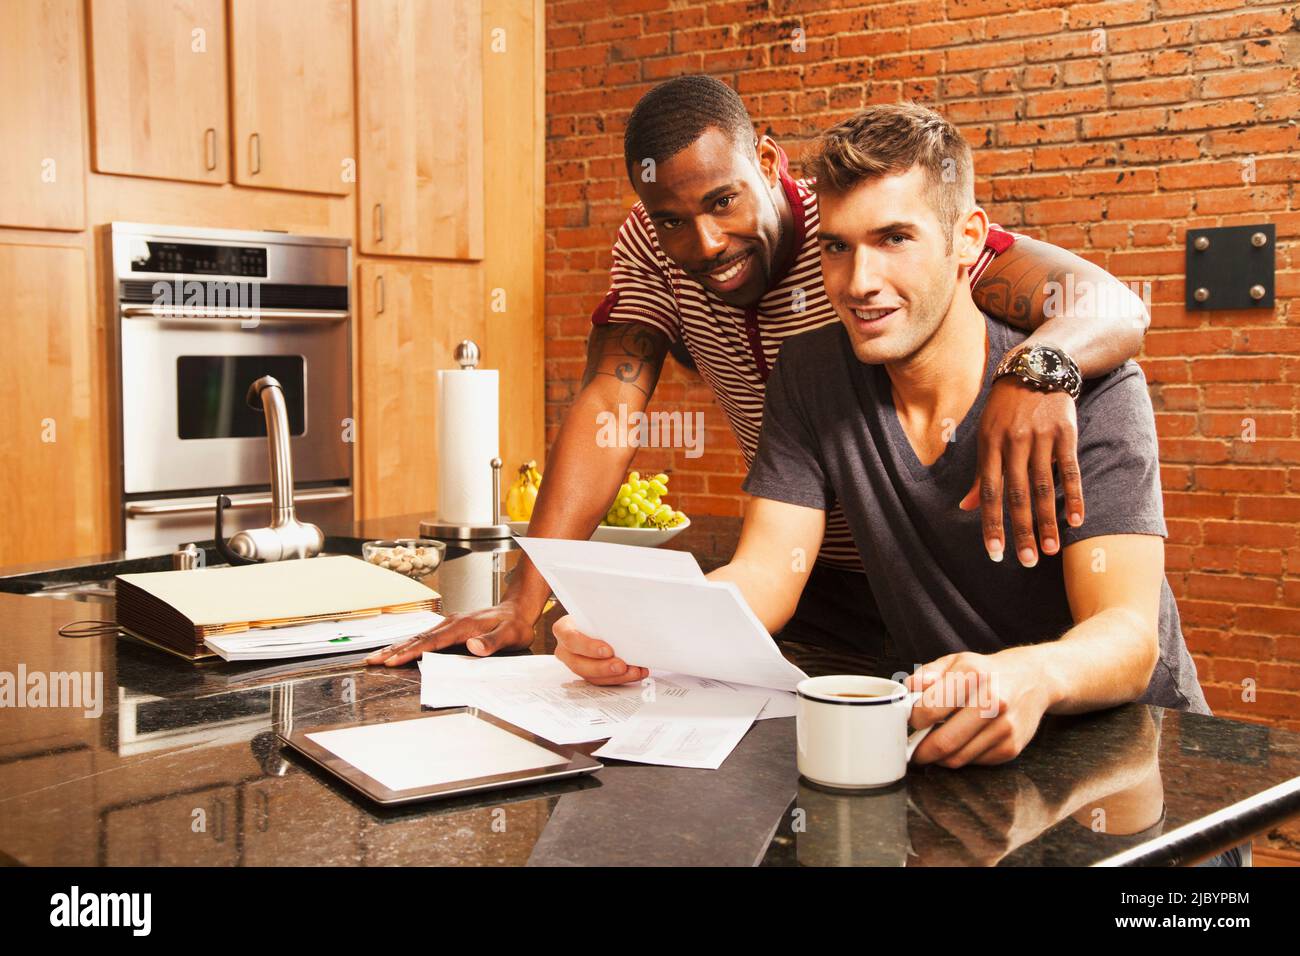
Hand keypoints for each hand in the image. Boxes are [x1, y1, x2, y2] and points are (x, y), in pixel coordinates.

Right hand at [364, 600, 534, 666]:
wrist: (517, 610)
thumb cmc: (514, 625)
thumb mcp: (509, 635)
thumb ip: (491, 642)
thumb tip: (473, 646)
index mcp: (462, 626)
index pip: (431, 641)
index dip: (411, 652)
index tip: (393, 661)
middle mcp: (451, 623)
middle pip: (417, 638)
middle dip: (393, 650)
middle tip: (371, 661)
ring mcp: (449, 624)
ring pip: (417, 636)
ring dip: (396, 647)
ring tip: (376, 657)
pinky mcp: (449, 628)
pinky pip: (424, 636)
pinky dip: (408, 644)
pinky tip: (398, 650)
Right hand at [553, 614, 648, 684]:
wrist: (595, 621)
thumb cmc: (594, 614)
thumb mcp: (594, 611)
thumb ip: (602, 617)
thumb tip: (624, 619)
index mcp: (563, 630)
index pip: (571, 639)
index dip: (589, 647)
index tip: (608, 650)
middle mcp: (565, 650)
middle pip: (579, 664)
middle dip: (602, 667)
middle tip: (621, 665)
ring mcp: (575, 664)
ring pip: (591, 676)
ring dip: (614, 676)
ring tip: (633, 671)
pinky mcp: (588, 674)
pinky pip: (602, 681)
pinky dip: (620, 678)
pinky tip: (635, 673)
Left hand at [905, 647, 1055, 767]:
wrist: (1032, 680)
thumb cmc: (986, 672)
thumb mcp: (955, 661)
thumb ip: (928, 674)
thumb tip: (908, 689)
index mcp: (973, 675)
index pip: (929, 708)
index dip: (912, 720)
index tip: (908, 721)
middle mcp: (992, 702)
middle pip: (943, 741)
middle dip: (920, 750)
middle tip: (912, 748)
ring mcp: (1004, 727)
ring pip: (957, 758)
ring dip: (938, 757)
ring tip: (933, 744)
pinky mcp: (1011, 747)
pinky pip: (974, 762)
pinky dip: (960, 757)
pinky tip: (960, 743)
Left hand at [959, 375, 1083, 566]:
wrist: (1037, 367)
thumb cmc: (1006, 409)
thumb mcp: (986, 435)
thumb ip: (981, 473)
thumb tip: (966, 507)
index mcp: (989, 445)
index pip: (989, 492)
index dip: (991, 524)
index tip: (994, 554)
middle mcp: (1013, 442)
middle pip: (1017, 494)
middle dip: (1021, 531)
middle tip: (1026, 561)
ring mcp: (1040, 437)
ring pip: (1044, 487)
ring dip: (1047, 521)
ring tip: (1049, 550)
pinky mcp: (1065, 432)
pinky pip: (1070, 469)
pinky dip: (1074, 496)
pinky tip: (1076, 521)